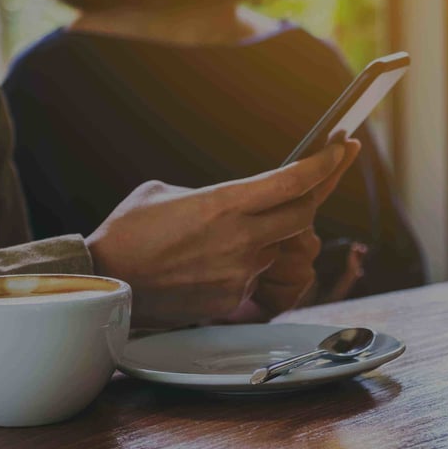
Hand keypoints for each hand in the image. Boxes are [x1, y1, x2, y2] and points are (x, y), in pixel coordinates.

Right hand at [86, 141, 360, 326]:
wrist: (103, 282)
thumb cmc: (127, 233)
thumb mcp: (164, 193)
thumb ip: (212, 195)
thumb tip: (233, 202)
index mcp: (224, 202)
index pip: (293, 181)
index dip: (326, 164)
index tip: (343, 148)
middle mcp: (240, 238)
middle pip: (304, 216)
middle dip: (312, 197)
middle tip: (312, 184)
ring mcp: (240, 272)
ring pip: (283, 251)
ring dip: (275, 239)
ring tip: (241, 233)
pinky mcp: (233, 300)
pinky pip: (259, 280)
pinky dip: (247, 268)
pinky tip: (215, 262)